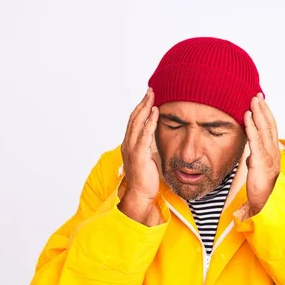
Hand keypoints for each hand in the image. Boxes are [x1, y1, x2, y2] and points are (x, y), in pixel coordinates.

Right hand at [118, 88, 159, 223]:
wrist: (140, 194)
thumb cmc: (145, 179)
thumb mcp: (148, 158)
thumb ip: (149, 147)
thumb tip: (156, 138)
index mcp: (129, 144)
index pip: (134, 122)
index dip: (140, 108)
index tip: (148, 97)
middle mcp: (128, 144)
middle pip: (134, 118)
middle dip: (142, 103)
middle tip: (150, 90)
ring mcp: (132, 149)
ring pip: (137, 123)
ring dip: (145, 107)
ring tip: (152, 96)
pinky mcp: (139, 155)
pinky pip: (145, 135)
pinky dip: (149, 122)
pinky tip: (155, 112)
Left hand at [244, 93, 280, 216]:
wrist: (263, 207)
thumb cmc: (260, 192)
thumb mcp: (257, 172)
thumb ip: (255, 160)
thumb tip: (249, 155)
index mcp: (273, 155)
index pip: (271, 132)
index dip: (267, 117)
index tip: (261, 104)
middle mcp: (274, 154)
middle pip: (270, 127)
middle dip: (264, 110)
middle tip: (258, 95)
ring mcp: (269, 158)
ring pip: (264, 130)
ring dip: (259, 113)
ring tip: (253, 100)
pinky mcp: (261, 162)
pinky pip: (256, 141)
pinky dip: (252, 126)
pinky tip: (247, 116)